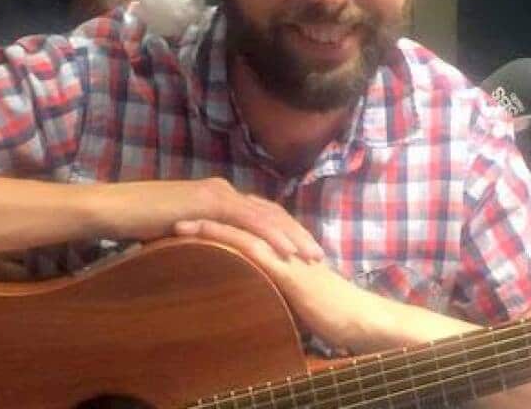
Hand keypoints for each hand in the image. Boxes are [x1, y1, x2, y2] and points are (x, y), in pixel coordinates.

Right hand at [96, 178, 323, 261]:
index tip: (303, 253)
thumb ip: (199, 240)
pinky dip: (269, 235)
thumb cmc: (138, 225)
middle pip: (271, 213)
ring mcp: (217, 193)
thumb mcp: (178, 234)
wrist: (113, 209)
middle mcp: (224, 191)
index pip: (260, 214)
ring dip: (292, 236)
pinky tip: (285, 251)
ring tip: (311, 256)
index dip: (284, 232)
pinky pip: (247, 220)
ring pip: (265, 215)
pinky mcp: (208, 201)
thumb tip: (211, 260)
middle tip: (318, 255)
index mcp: (219, 198)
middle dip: (297, 234)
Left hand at [174, 219, 474, 353]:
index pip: (247, 224)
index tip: (187, 220)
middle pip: (239, 218)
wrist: (358, 318)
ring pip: (240, 227)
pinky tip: (198, 237)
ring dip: (206, 222)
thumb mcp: (297, 294)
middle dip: (207, 214)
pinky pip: (248, 246)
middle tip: (172, 213)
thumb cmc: (332, 311)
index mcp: (285, 246)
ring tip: (173, 221)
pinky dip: (221, 237)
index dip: (218, 220)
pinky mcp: (284, 268)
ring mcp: (284, 252)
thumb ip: (277, 285)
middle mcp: (284, 242)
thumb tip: (256, 293)